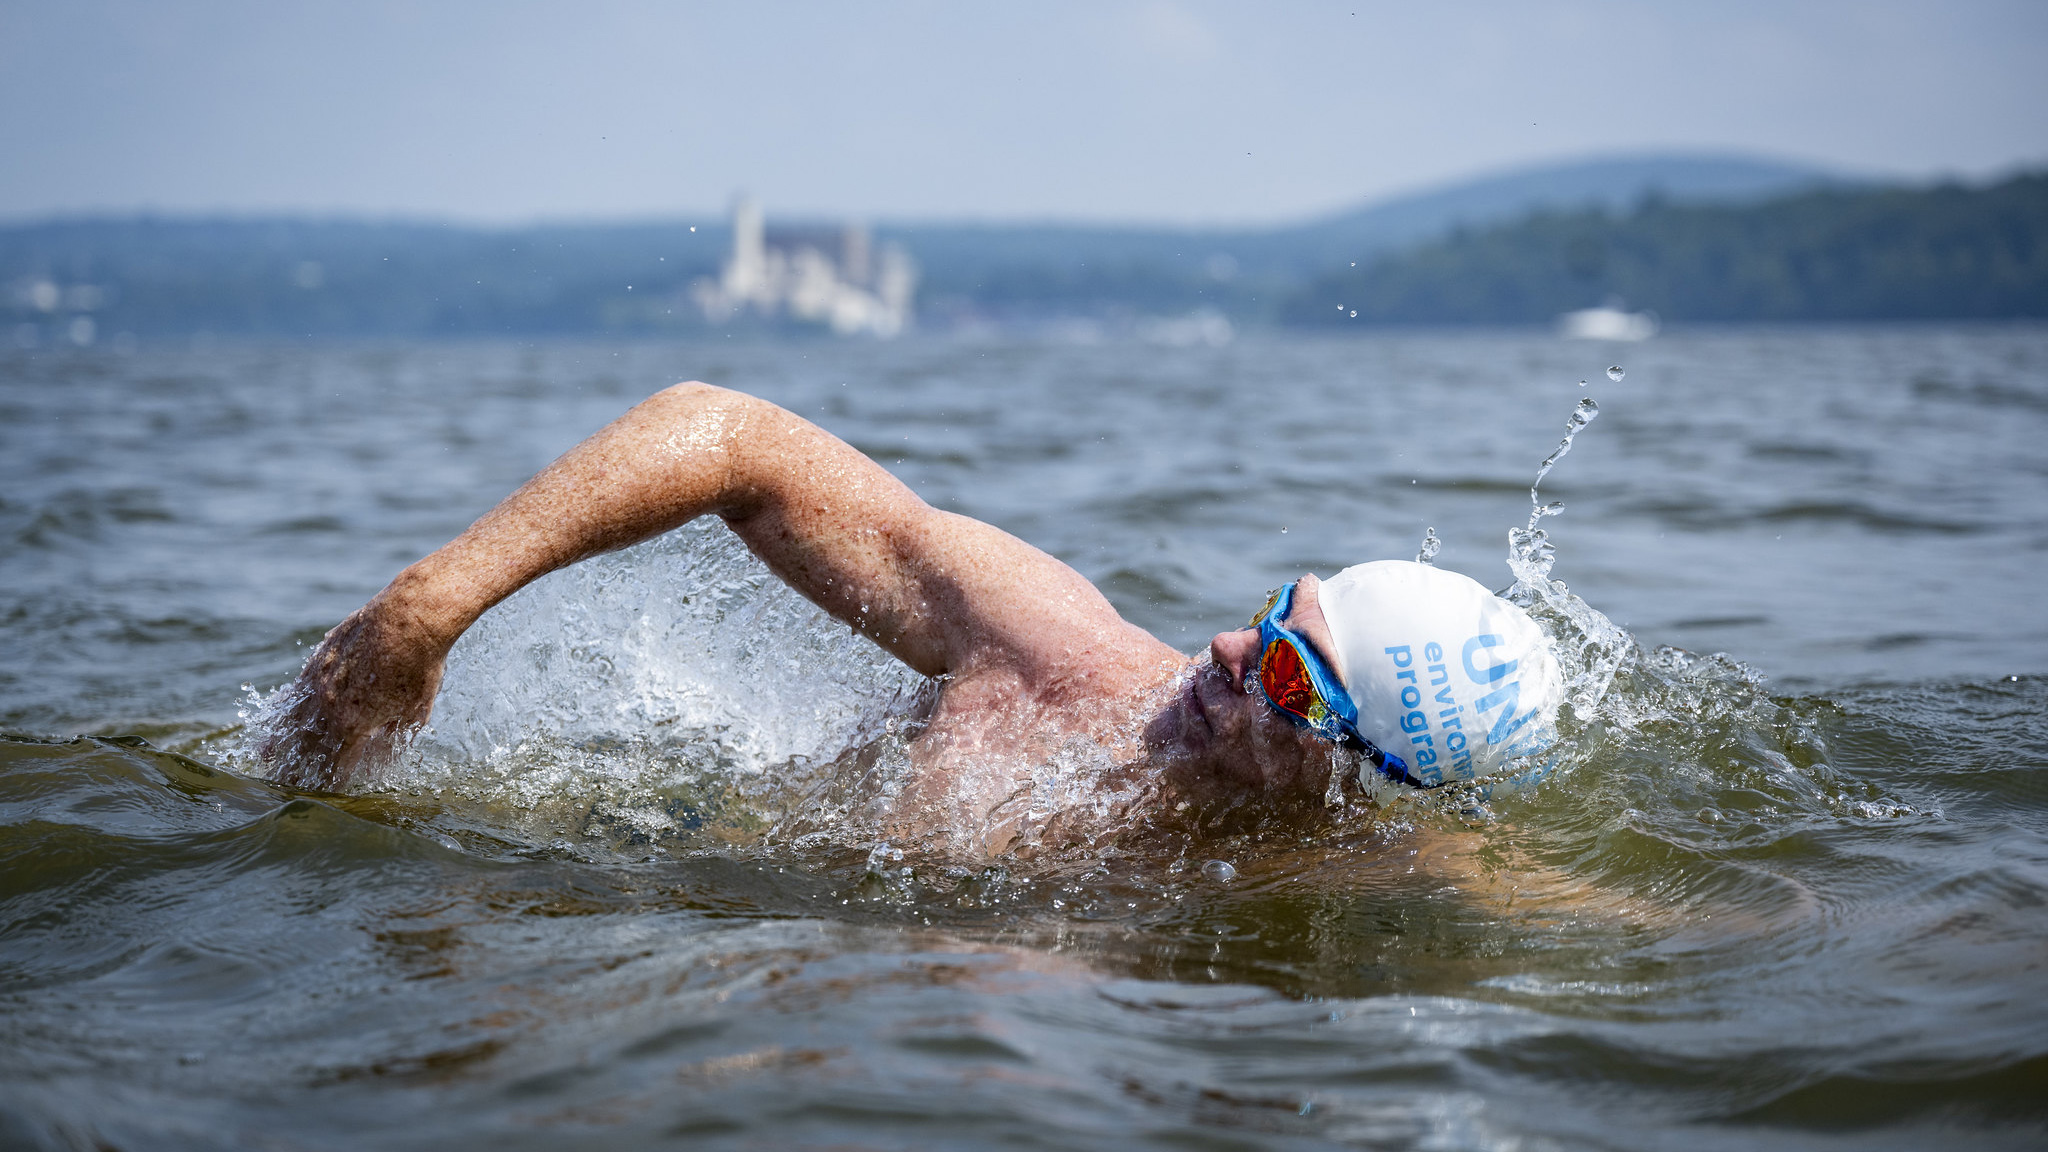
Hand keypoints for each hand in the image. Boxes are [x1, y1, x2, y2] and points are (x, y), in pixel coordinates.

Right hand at [257, 596, 448, 789]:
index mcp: (354, 726)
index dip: (330, 782)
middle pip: (307, 747)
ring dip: (280, 742)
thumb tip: (378, 754)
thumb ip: (393, 737)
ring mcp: (319, 682)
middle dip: (297, 771)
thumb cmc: (421, 666)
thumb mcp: (415, 713)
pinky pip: (295, 691)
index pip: (335, 765)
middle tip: (285, 787)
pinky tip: (276, 717)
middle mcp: (328, 707)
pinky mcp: (318, 661)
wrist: (411, 617)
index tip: (325, 794)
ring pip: (293, 719)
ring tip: (266, 759)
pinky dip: (284, 708)